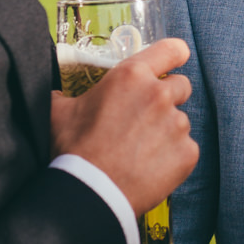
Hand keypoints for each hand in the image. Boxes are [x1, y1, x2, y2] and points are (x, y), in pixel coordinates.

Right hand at [49, 38, 197, 211]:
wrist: (90, 193)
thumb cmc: (73, 150)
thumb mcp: (58, 113)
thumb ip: (64, 95)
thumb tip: (55, 94)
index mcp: (131, 76)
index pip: (170, 50)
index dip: (175, 54)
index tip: (176, 58)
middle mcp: (159, 95)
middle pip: (180, 86)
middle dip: (167, 98)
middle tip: (145, 119)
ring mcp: (177, 125)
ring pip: (180, 121)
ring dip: (166, 131)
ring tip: (140, 150)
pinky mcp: (187, 153)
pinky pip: (185, 149)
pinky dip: (172, 157)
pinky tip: (149, 168)